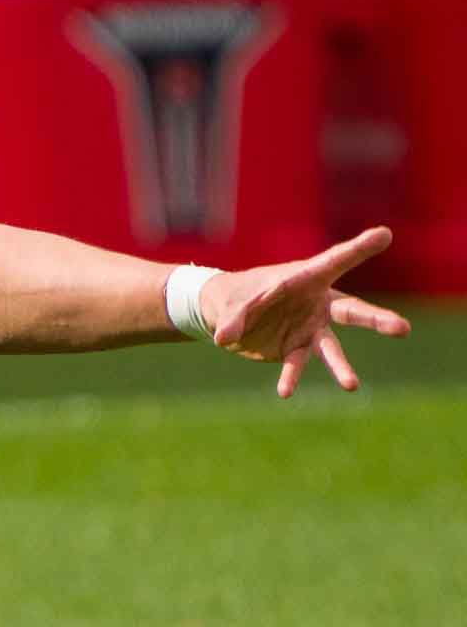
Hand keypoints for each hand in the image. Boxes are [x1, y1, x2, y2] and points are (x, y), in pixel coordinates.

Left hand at [204, 226, 410, 397]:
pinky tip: (284, 392)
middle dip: (376, 320)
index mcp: (307, 277)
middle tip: (403, 329)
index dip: (359, 249)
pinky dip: (289, 377)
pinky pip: (296, 363)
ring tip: (351, 386)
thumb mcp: (232, 302)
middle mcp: (317, 303)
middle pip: (352, 312)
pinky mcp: (295, 348)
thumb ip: (233, 318)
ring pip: (330, 347)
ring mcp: (310, 328)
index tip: (384, 235)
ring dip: (339, 366)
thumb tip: (224, 339)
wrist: (227, 313)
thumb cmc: (237, 295)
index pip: (336, 260)